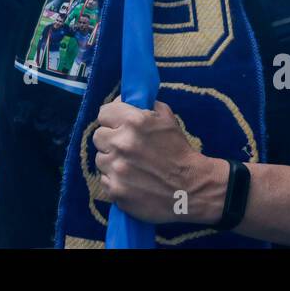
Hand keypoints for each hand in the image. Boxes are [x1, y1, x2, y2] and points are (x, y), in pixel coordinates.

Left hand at [92, 99, 223, 225]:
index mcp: (133, 122)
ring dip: (112, 160)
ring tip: (130, 165)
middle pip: (98, 136)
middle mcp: (121, 144)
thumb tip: (125, 100)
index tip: (118, 125)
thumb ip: (144, 105)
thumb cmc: (179, 150)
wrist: (191, 187)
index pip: (103, 113)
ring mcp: (117, 169)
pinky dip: (115, 180)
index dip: (112, 119)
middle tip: (125, 146)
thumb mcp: (167, 118)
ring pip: (100, 159)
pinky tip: (131, 180)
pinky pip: (104, 179)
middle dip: (111, 139)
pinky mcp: (115, 190)